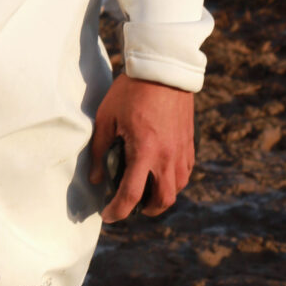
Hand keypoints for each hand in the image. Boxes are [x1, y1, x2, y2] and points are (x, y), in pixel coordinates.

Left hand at [90, 76, 195, 222]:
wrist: (163, 70)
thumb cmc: (131, 91)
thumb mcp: (106, 118)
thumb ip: (98, 151)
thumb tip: (97, 178)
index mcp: (144, 151)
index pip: (131, 195)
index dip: (117, 211)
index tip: (108, 215)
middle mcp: (167, 156)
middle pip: (162, 200)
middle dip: (146, 210)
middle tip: (132, 208)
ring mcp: (181, 150)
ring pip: (177, 188)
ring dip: (162, 197)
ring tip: (148, 193)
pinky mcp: (189, 142)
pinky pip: (186, 172)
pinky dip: (174, 181)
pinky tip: (162, 174)